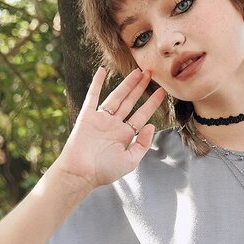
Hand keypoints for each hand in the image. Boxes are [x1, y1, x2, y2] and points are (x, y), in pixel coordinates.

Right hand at [56, 66, 166, 189]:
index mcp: (125, 136)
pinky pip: (92, 96)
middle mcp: (114, 125)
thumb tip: (152, 126)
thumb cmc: (104, 171)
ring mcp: (101, 119)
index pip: (142, 115)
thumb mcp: (130, 161)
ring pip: (116, 97)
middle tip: (150, 73)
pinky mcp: (87, 115)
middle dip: (141, 88)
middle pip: (130, 102)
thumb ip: (142, 144)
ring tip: (137, 71)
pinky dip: (96, 83)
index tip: (162, 92)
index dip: (152, 103)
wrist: (81, 173)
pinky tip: (101, 71)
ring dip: (126, 84)